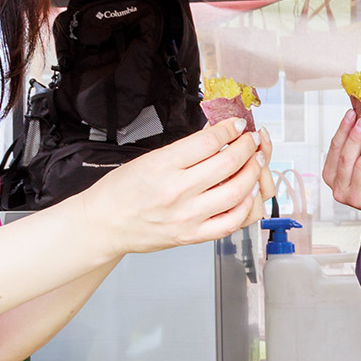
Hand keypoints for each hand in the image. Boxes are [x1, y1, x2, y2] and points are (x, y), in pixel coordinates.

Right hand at [81, 119, 264, 256]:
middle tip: (252, 140)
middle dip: (248, 147)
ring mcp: (187, 216)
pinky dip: (246, 206)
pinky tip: (248, 193)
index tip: (238, 125)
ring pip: (236, 192)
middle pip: (228, 163)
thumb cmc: (120, 191)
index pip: (209, 141)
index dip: (230, 128)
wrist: (104, 224)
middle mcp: (177, 191)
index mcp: (163, 165)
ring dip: (253, 173)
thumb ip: (185, 149)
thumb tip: (216, 134)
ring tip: (256, 162)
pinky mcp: (192, 235)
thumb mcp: (149, 159)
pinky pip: (231, 222)